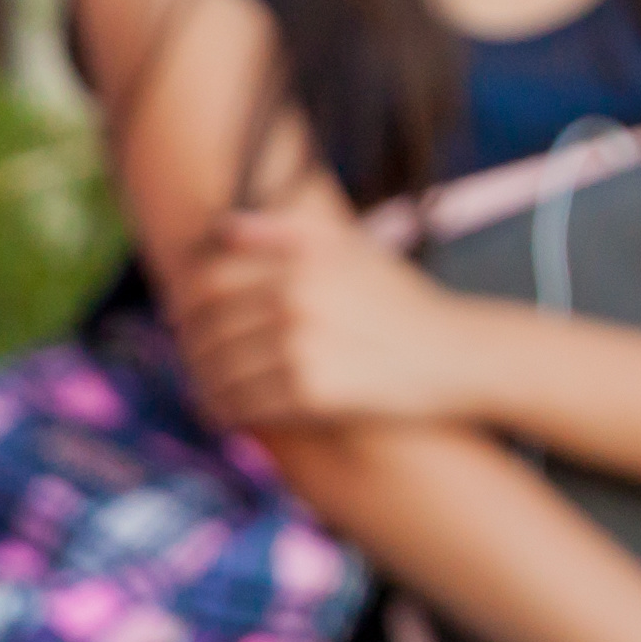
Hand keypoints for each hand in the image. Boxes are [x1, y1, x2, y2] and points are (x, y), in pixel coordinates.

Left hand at [174, 201, 478, 437]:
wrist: (459, 355)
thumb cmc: (403, 303)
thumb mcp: (354, 250)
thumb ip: (289, 232)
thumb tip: (222, 227)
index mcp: (302, 255)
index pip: (211, 277)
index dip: (186, 301)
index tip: (181, 318)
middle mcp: (297, 294)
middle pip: (210, 326)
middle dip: (191, 347)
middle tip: (188, 360)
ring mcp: (303, 344)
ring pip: (221, 369)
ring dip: (203, 384)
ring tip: (204, 391)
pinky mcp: (311, 391)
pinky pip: (245, 403)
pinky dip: (226, 411)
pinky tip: (224, 414)